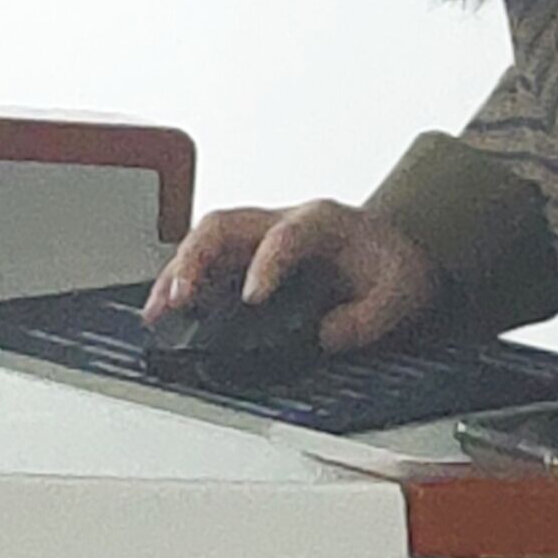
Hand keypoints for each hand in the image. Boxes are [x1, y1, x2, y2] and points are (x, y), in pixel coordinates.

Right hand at [143, 198, 443, 355]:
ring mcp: (261, 237)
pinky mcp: (247, 257)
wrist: (398, 253)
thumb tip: (327, 335)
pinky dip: (181, 284)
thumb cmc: (394, 266)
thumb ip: (368, 316)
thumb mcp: (400, 292)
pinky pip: (206, 262)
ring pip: (206, 239)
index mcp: (324, 222)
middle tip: (180, 298)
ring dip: (178, 272)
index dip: (267, 264)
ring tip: (157, 310)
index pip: (287, 234)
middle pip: (228, 224)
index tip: (253, 298)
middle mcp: (284, 222)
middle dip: (198, 258)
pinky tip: (164, 311)